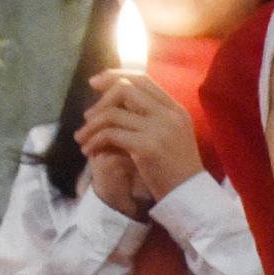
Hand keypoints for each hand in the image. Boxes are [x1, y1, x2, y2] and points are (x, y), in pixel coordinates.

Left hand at [77, 74, 206, 219]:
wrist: (190, 197)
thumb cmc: (177, 170)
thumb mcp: (170, 136)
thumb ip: (149, 117)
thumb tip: (113, 105)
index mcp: (175, 109)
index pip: (142, 79)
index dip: (115, 76)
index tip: (95, 83)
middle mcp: (168, 114)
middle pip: (125, 89)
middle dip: (100, 101)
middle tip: (87, 117)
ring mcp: (158, 129)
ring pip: (113, 113)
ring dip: (92, 125)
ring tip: (83, 138)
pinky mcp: (147, 147)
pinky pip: (111, 134)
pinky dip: (95, 141)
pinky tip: (91, 151)